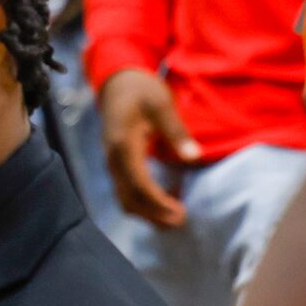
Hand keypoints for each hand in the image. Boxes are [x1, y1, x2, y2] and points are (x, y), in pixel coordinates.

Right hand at [99, 69, 198, 228]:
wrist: (117, 83)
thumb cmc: (141, 90)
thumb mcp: (161, 104)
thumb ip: (176, 131)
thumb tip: (193, 157)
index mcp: (122, 146)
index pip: (138, 184)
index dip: (158, 203)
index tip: (180, 213)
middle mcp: (112, 159)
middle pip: (128, 198)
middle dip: (154, 214)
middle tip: (182, 221)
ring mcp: (111, 163)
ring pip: (124, 198)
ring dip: (148, 213)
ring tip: (174, 218)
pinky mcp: (116, 164)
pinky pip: (125, 191)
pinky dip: (143, 203)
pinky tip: (164, 200)